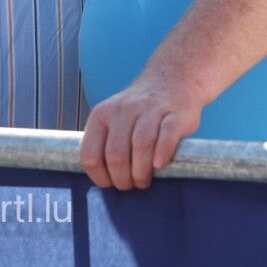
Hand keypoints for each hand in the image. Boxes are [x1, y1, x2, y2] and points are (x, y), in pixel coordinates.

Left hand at [80, 70, 202, 189]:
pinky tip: (160, 165)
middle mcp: (122, 110)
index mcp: (101, 115)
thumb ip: (104, 144)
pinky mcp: (175, 113)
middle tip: (132, 185)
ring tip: (144, 181)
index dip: (100, 177)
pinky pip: (167, 134)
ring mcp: (149, 109)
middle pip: (116, 154)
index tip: (111, 184)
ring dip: (141, 171)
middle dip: (123, 179)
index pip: (90, 155)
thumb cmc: (138, 112)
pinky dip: (162, 152)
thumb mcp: (112, 120)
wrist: (171, 80)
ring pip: (140, 144)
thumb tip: (102, 181)